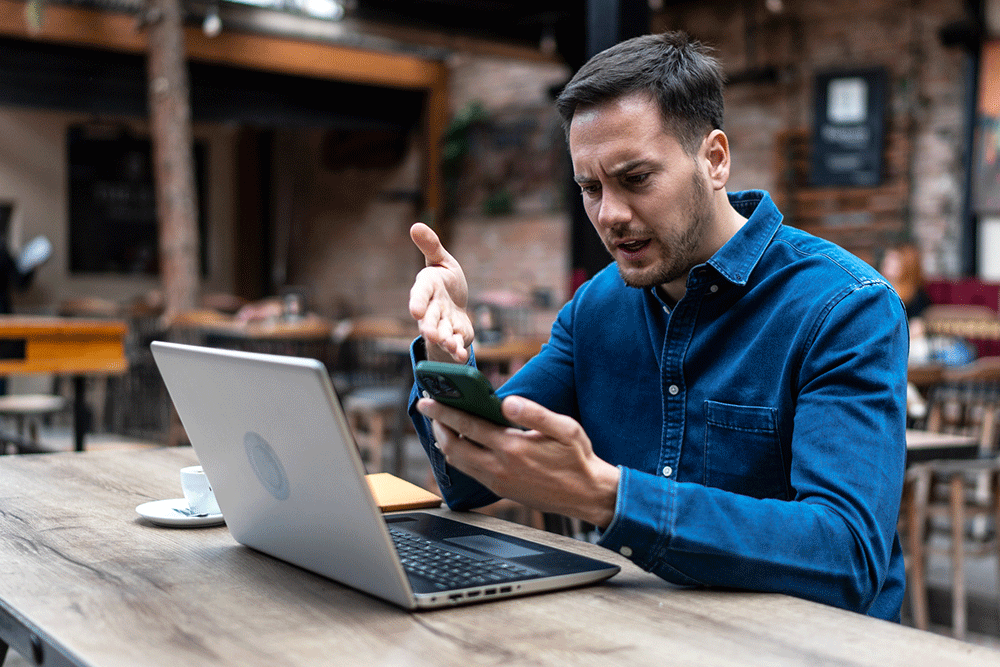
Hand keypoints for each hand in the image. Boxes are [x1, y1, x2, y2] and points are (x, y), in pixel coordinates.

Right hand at [409, 223, 473, 362]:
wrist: (456, 304)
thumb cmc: (446, 280)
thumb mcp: (441, 260)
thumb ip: (430, 246)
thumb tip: (415, 225)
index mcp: (427, 288)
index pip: (421, 294)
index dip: (418, 301)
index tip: (415, 310)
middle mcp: (432, 309)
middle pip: (429, 319)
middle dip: (430, 326)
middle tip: (429, 332)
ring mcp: (443, 325)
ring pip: (442, 334)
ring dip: (445, 340)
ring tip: (449, 344)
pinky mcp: (456, 336)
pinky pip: (455, 344)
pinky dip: (457, 350)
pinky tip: (462, 355)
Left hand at [416, 395, 619, 527]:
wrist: (587, 495)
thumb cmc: (577, 459)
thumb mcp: (565, 429)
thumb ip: (535, 414)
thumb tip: (506, 402)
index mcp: (513, 448)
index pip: (468, 426)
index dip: (444, 412)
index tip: (428, 401)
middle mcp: (500, 468)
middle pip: (453, 448)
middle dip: (438, 427)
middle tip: (431, 410)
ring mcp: (498, 482)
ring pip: (458, 463)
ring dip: (446, 443)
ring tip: (443, 424)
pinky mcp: (500, 490)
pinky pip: (470, 472)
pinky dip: (459, 456)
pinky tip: (462, 444)